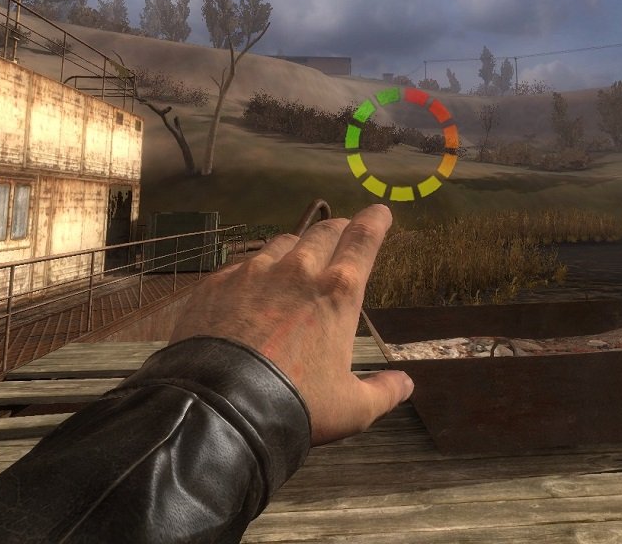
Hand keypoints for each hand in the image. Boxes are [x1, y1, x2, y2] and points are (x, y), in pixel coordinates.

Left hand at [169, 204, 413, 444]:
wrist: (218, 407)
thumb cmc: (294, 405)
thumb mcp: (350, 407)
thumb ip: (382, 391)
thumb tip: (405, 384)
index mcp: (338, 292)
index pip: (363, 240)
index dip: (375, 222)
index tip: (380, 213)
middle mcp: (297, 271)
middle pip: (323, 233)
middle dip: (338, 229)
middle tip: (343, 232)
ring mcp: (252, 273)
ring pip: (281, 244)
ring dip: (296, 248)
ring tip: (296, 260)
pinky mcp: (216, 284)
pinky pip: (241, 266)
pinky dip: (254, 271)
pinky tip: (250, 288)